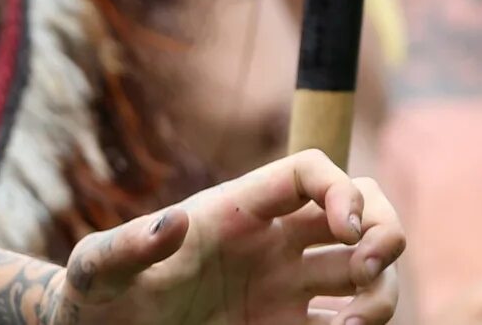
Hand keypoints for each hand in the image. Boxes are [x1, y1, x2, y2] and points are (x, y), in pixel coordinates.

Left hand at [55, 152, 406, 324]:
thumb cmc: (96, 296)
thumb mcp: (97, 270)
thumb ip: (124, 247)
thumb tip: (173, 222)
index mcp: (234, 210)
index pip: (311, 172)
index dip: (344, 190)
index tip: (348, 232)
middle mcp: (270, 241)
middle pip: (360, 209)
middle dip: (385, 229)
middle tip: (368, 270)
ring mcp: (284, 285)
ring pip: (366, 269)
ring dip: (382, 291)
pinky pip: (347, 320)